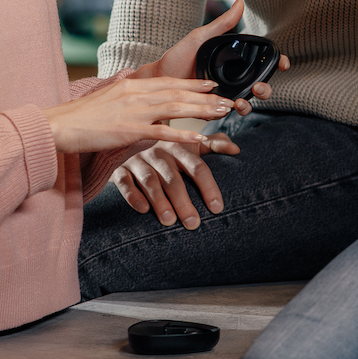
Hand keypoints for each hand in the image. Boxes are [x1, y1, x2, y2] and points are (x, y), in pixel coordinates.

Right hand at [42, 75, 234, 154]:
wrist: (59, 125)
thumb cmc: (81, 116)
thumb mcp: (108, 98)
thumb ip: (127, 95)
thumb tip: (138, 92)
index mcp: (132, 85)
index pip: (169, 81)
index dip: (193, 83)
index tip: (212, 84)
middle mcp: (136, 94)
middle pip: (178, 92)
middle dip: (206, 96)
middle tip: (230, 100)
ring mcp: (133, 112)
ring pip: (175, 108)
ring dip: (202, 110)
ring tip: (223, 113)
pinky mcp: (129, 130)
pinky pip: (161, 132)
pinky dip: (183, 134)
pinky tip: (199, 137)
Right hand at [111, 131, 240, 228]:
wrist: (130, 134)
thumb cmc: (167, 147)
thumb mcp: (189, 142)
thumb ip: (213, 144)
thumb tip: (237, 149)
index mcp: (179, 147)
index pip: (197, 167)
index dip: (208, 187)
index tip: (217, 208)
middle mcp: (159, 152)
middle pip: (174, 178)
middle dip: (184, 202)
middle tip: (193, 224)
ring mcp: (138, 160)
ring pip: (150, 181)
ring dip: (159, 201)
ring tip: (169, 221)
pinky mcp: (120, 168)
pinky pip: (124, 182)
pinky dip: (133, 195)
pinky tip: (142, 210)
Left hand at [142, 0, 289, 114]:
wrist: (158, 79)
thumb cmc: (178, 57)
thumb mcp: (201, 37)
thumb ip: (222, 23)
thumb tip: (240, 1)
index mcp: (234, 60)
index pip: (262, 62)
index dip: (277, 63)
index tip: (283, 63)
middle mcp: (233, 78)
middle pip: (261, 84)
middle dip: (266, 88)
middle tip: (258, 87)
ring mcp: (224, 94)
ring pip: (248, 101)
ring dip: (250, 103)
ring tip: (242, 102)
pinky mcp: (213, 109)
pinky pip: (227, 112)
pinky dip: (231, 111)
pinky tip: (227, 108)